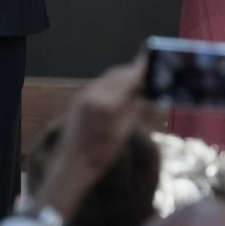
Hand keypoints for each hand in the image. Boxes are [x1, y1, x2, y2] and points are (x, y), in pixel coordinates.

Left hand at [32, 56, 148, 220]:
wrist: (71, 164)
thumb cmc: (100, 155)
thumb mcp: (123, 134)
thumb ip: (135, 110)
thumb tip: (148, 93)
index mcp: (106, 104)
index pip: (129, 78)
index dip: (142, 69)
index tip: (153, 61)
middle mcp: (93, 93)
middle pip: (118, 74)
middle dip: (134, 73)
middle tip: (149, 77)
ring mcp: (84, 94)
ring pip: (109, 78)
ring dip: (123, 77)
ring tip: (137, 85)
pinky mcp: (79, 98)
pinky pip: (100, 84)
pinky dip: (113, 84)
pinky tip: (120, 93)